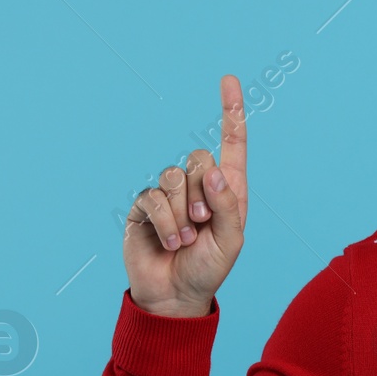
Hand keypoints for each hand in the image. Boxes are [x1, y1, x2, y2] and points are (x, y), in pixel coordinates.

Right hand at [122, 75, 248, 316]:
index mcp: (227, 189)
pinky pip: (153, 198)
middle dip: (202, 192)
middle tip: (202, 224)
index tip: (229, 80)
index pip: (232, 143)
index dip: (231, 112)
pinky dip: (165, 222)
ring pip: (174, 177)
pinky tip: (168, 241)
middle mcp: (198, 186)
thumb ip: (228, 205)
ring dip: (182, 213)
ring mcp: (169, 195)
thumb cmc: (208, 268)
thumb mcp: (231, 240)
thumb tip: (215, 170)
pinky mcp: (144, 207)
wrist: (175, 295)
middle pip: (200, 158)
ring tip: (184, 239)